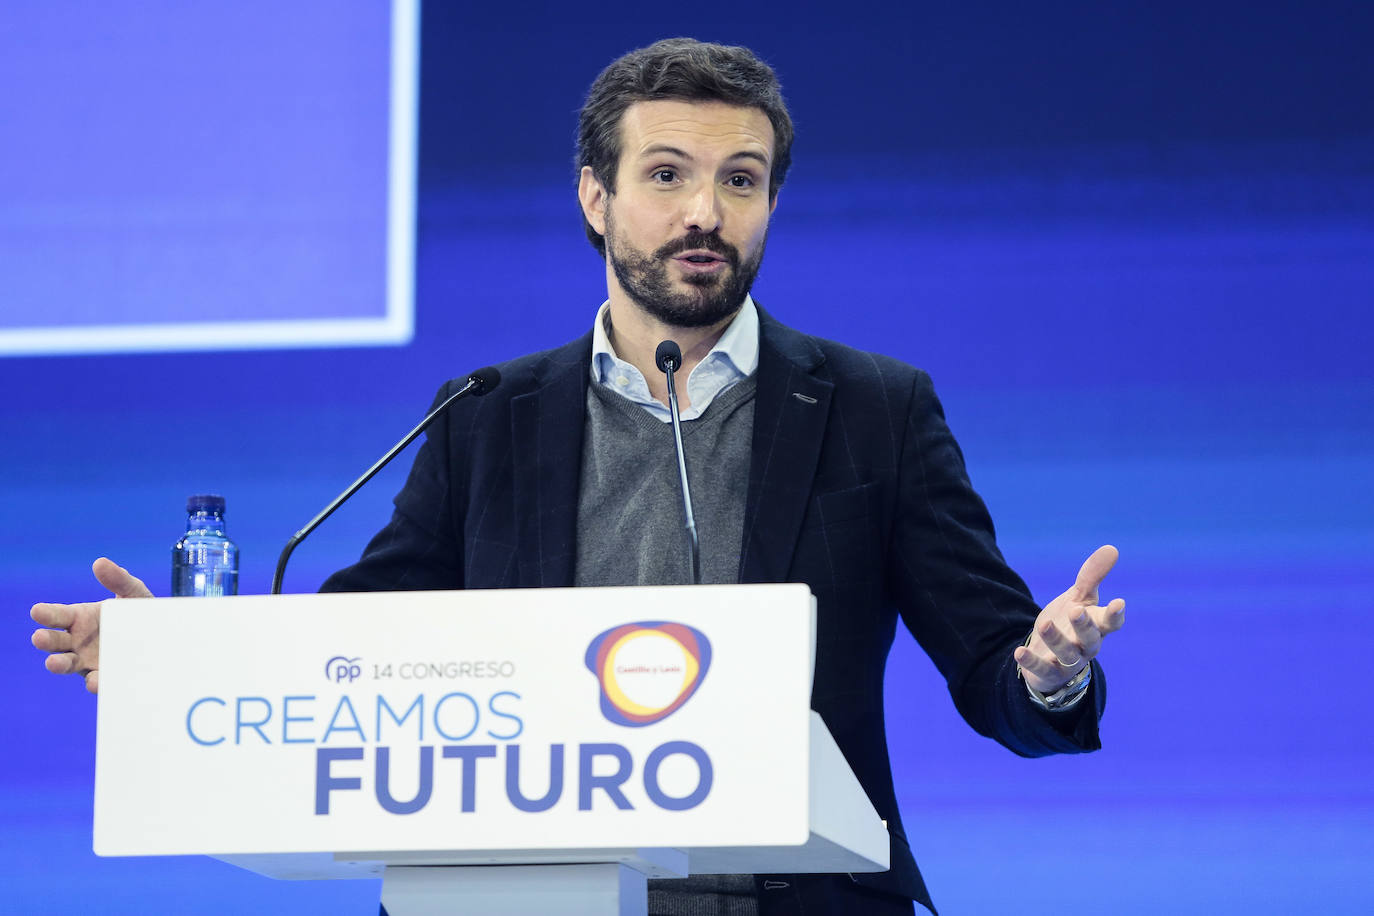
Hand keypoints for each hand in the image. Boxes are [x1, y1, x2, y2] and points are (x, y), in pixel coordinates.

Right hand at [30, 558, 151, 693]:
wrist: (165, 637)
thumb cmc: (140, 612)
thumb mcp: (134, 594)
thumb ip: (119, 580)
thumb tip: (99, 562)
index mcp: (80, 617)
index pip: (57, 615)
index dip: (46, 613)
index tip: (37, 611)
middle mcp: (78, 641)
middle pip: (55, 642)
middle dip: (46, 640)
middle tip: (39, 637)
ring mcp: (88, 660)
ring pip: (68, 664)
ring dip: (58, 664)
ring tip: (53, 663)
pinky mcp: (105, 676)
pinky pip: (96, 681)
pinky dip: (94, 682)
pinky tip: (95, 681)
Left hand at [1013, 545, 1125, 694]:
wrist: (1049, 655)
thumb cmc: (1069, 623)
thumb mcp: (1079, 598)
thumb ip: (1092, 576)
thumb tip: (1111, 548)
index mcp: (1097, 627)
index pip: (1111, 623)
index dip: (1115, 614)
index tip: (1118, 602)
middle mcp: (1086, 646)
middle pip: (1090, 639)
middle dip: (1084, 626)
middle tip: (1076, 609)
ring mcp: (1068, 662)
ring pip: (1066, 653)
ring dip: (1056, 639)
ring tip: (1044, 624)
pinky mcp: (1049, 672)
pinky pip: (1041, 668)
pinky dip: (1031, 661)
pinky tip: (1019, 651)